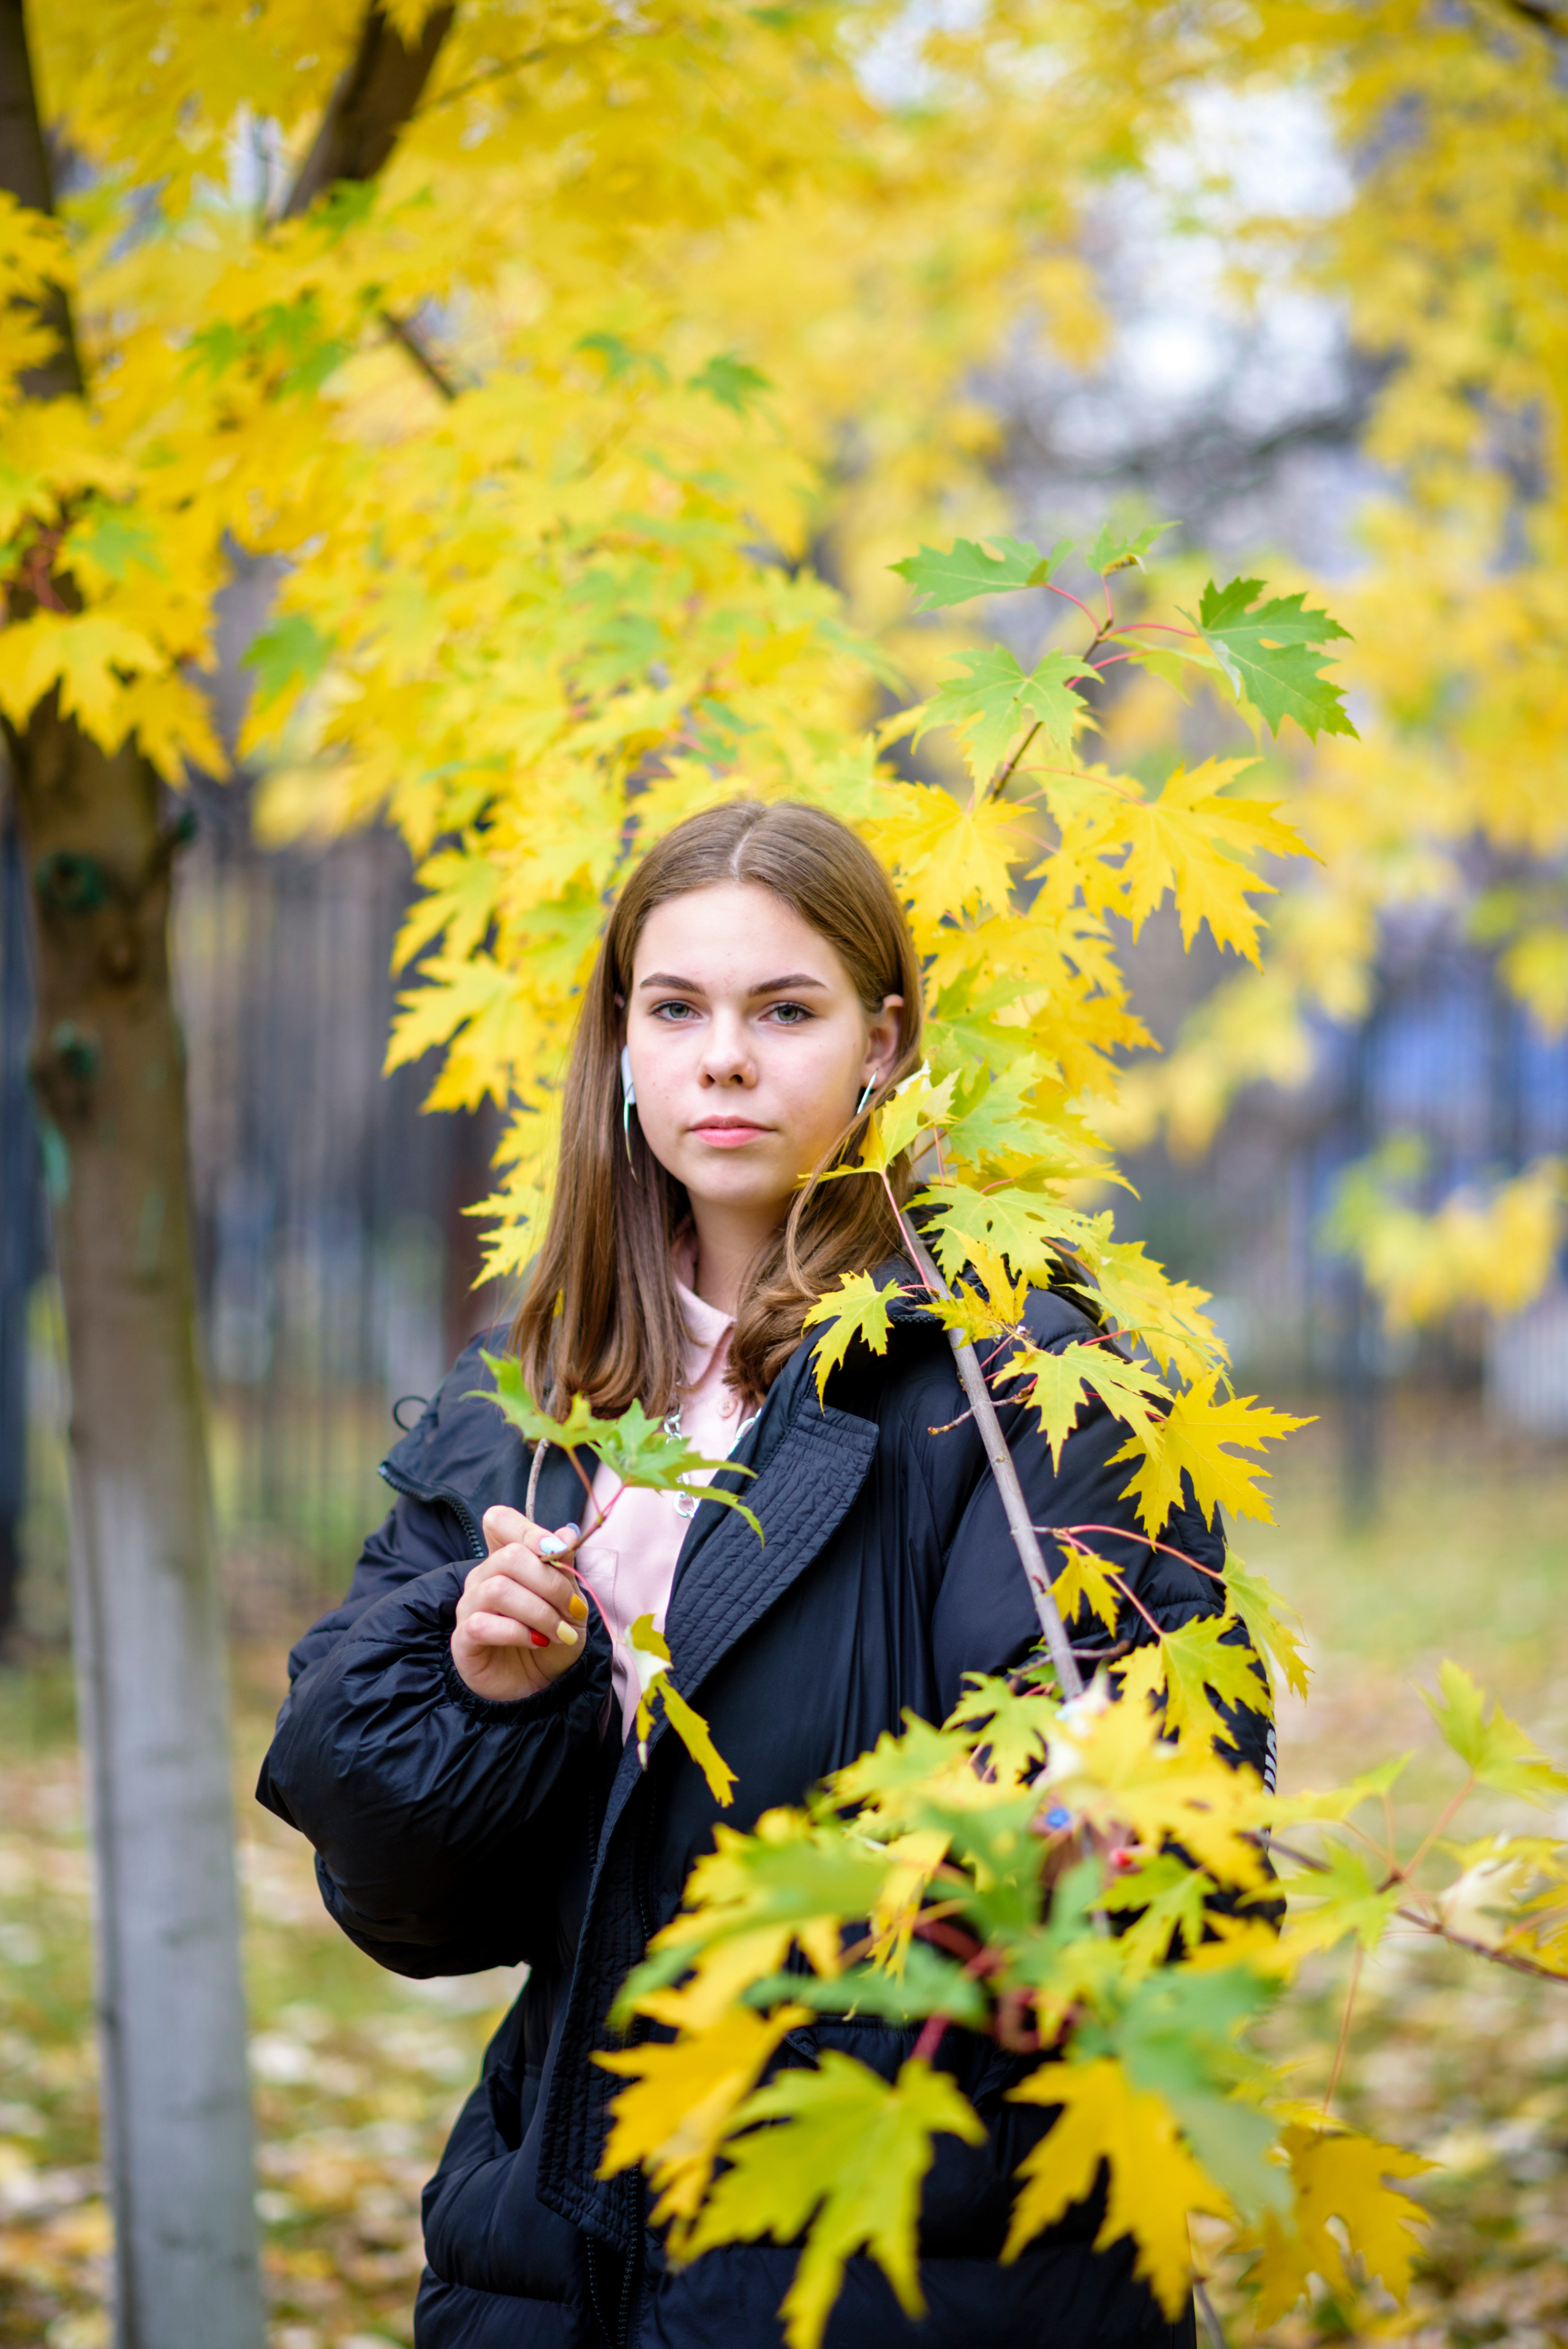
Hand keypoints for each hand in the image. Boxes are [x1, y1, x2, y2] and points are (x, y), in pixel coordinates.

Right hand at [451, 1505, 590, 1702]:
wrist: (541, 1686)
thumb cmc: (552, 1638)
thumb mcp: (570, 1602)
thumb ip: (564, 1567)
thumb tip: (567, 1533)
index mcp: (507, 1560)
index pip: (499, 1521)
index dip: (529, 1529)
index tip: (558, 1551)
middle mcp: (483, 1578)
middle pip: (508, 1556)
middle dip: (550, 1582)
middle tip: (573, 1609)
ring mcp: (469, 1608)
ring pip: (498, 1589)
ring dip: (539, 1612)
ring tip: (561, 1633)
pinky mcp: (463, 1639)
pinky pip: (483, 1624)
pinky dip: (518, 1632)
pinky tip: (537, 1642)